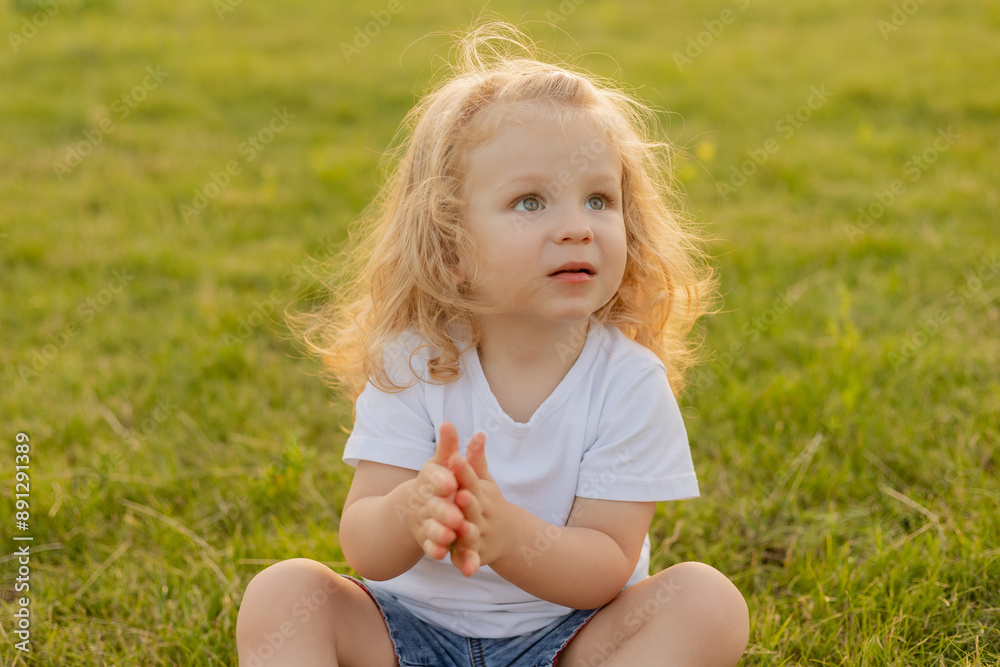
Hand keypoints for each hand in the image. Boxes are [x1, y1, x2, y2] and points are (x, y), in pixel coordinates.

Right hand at [404, 423, 465, 560]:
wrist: (410, 508)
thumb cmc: (434, 482)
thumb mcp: (440, 464)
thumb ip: (447, 447)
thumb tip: (450, 422)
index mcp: (430, 481)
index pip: (434, 478)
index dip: (441, 480)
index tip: (450, 482)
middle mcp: (426, 501)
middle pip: (435, 506)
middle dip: (445, 511)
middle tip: (457, 516)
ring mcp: (424, 522)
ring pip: (432, 528)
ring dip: (441, 532)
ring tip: (451, 536)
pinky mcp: (425, 540)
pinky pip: (430, 547)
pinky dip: (436, 550)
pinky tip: (445, 554)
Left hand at [447, 433, 508, 576]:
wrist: (511, 536)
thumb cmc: (489, 503)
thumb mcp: (485, 481)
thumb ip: (477, 460)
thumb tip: (478, 432)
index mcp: (482, 494)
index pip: (471, 479)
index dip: (463, 470)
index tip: (454, 458)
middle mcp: (483, 514)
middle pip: (473, 507)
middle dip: (468, 501)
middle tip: (459, 494)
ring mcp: (481, 535)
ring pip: (473, 534)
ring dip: (467, 532)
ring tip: (459, 528)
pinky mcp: (478, 554)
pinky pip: (472, 559)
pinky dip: (469, 564)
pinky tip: (464, 569)